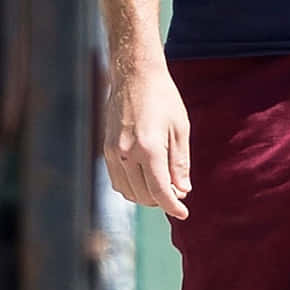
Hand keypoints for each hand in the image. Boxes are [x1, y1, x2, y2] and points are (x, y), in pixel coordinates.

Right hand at [104, 60, 190, 217]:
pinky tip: (146, 178)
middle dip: (162, 200)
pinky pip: (117, 180)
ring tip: (163, 186)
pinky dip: (132, 187)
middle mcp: (127, 154)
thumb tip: (182, 191)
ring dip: (146, 196)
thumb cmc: (163, 99)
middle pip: (144, 195)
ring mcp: (113, 152)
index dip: (173, 206)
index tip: (183, 213)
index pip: (160, 191)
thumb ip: (180, 163)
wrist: (134, 75)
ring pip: (128, 191)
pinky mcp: (106, 149)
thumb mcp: (180, 129)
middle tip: (178, 192)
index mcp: (149, 149)